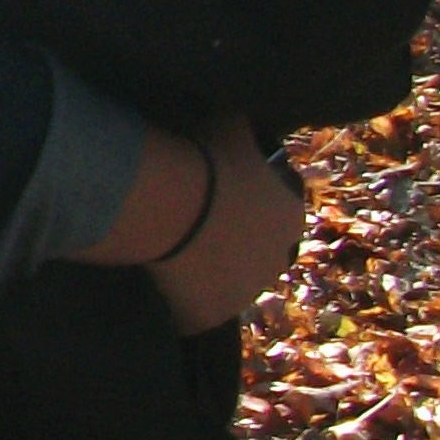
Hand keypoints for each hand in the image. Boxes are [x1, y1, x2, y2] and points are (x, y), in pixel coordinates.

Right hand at [148, 121, 305, 332]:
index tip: (214, 193)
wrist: (164, 201)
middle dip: (227, 242)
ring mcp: (241, 296)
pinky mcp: (205, 319)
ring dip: (201, 272)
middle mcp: (276, 262)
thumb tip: (248, 120)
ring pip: (222, 285)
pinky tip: (149, 280)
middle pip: (252, 254)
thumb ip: (247, 131)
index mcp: (290, 216)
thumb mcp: (232, 126)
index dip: (245, 203)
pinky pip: (188, 312)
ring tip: (163, 249)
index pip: (276, 213)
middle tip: (187, 222)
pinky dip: (173, 301)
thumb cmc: (202, 158)